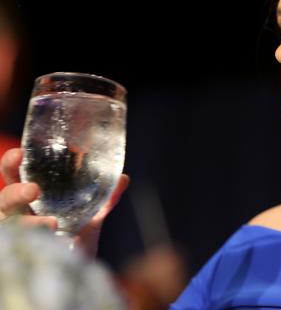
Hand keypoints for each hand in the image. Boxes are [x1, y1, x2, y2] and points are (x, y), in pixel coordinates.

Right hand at [0, 148, 128, 256]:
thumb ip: (105, 198)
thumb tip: (124, 178)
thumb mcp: (91, 217)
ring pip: (9, 224)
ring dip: (28, 222)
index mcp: (29, 199)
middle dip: (15, 191)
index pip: (14, 176)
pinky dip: (34, 242)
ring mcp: (14, 235)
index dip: (12, 164)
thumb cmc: (76, 240)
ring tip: (51, 223)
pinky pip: (16, 247)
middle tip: (34, 190)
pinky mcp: (18, 253)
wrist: (78, 273)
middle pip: (4, 198)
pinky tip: (51, 242)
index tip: (20, 153)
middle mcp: (17, 215)